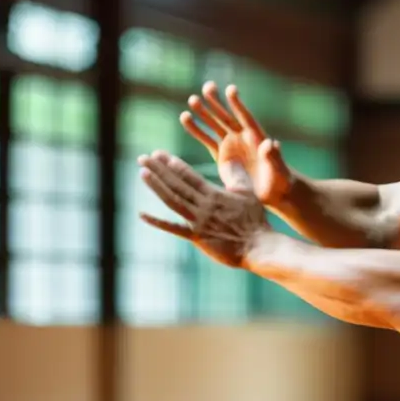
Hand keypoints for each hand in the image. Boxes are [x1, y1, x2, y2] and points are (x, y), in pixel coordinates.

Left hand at [138, 150, 271, 268]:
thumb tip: (232, 158)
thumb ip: (237, 175)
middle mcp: (203, 206)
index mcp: (215, 194)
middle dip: (158, 170)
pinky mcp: (197, 237)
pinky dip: (157, 222)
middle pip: (177, 185)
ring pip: (173, 201)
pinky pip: (174, 228)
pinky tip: (142, 214)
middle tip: (142, 158)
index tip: (159, 154)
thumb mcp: (248, 193)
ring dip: (156, 187)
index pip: (190, 175)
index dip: (173, 164)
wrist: (257, 246)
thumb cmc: (255, 220)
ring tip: (143, 174)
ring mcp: (198, 222)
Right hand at [181, 82, 291, 205]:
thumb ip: (273, 156)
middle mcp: (242, 138)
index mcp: (256, 137)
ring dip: (204, 113)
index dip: (238, 105)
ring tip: (192, 99)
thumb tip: (271, 143)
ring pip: (215, 125)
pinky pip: (207, 140)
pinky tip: (185, 117)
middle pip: (228, 117)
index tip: (230, 89)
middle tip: (207, 86)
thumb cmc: (280, 179)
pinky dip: (196, 130)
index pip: (245, 117)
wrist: (271, 192)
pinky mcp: (222, 156)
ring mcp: (231, 145)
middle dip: (217, 103)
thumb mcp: (279, 169)